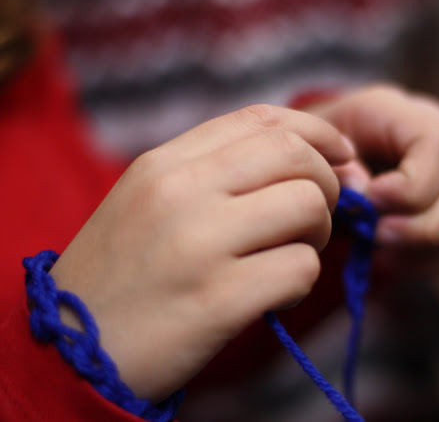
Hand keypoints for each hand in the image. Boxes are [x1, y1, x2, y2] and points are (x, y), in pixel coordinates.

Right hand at [49, 105, 353, 401]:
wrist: (69, 348)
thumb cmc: (121, 274)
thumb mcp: (147, 202)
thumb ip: (211, 173)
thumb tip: (300, 160)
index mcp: (164, 163)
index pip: (260, 120)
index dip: (316, 131)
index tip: (340, 154)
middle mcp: (180, 191)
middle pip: (296, 156)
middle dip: (327, 185)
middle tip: (314, 219)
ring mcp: (199, 243)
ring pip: (308, 206)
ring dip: (318, 234)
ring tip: (291, 257)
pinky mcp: (217, 298)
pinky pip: (300, 268)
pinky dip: (301, 282)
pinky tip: (275, 296)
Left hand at [310, 84, 438, 275]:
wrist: (329, 160)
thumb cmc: (320, 155)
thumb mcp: (312, 153)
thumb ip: (332, 168)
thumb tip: (363, 193)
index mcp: (401, 111)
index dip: (413, 185)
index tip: (371, 204)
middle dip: (426, 224)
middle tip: (377, 237)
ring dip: (437, 245)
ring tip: (386, 254)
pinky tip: (399, 260)